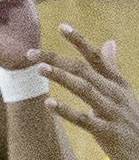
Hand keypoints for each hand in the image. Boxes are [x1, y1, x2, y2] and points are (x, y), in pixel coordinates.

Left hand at [27, 25, 138, 159]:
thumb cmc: (133, 120)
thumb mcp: (125, 91)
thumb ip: (113, 68)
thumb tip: (109, 42)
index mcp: (117, 82)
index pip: (96, 56)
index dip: (79, 41)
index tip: (61, 27)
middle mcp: (114, 93)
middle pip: (83, 70)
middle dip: (56, 59)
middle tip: (31, 54)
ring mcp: (111, 112)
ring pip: (84, 90)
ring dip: (61, 78)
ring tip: (40, 70)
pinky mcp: (107, 132)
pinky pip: (84, 120)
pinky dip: (66, 111)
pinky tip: (49, 105)